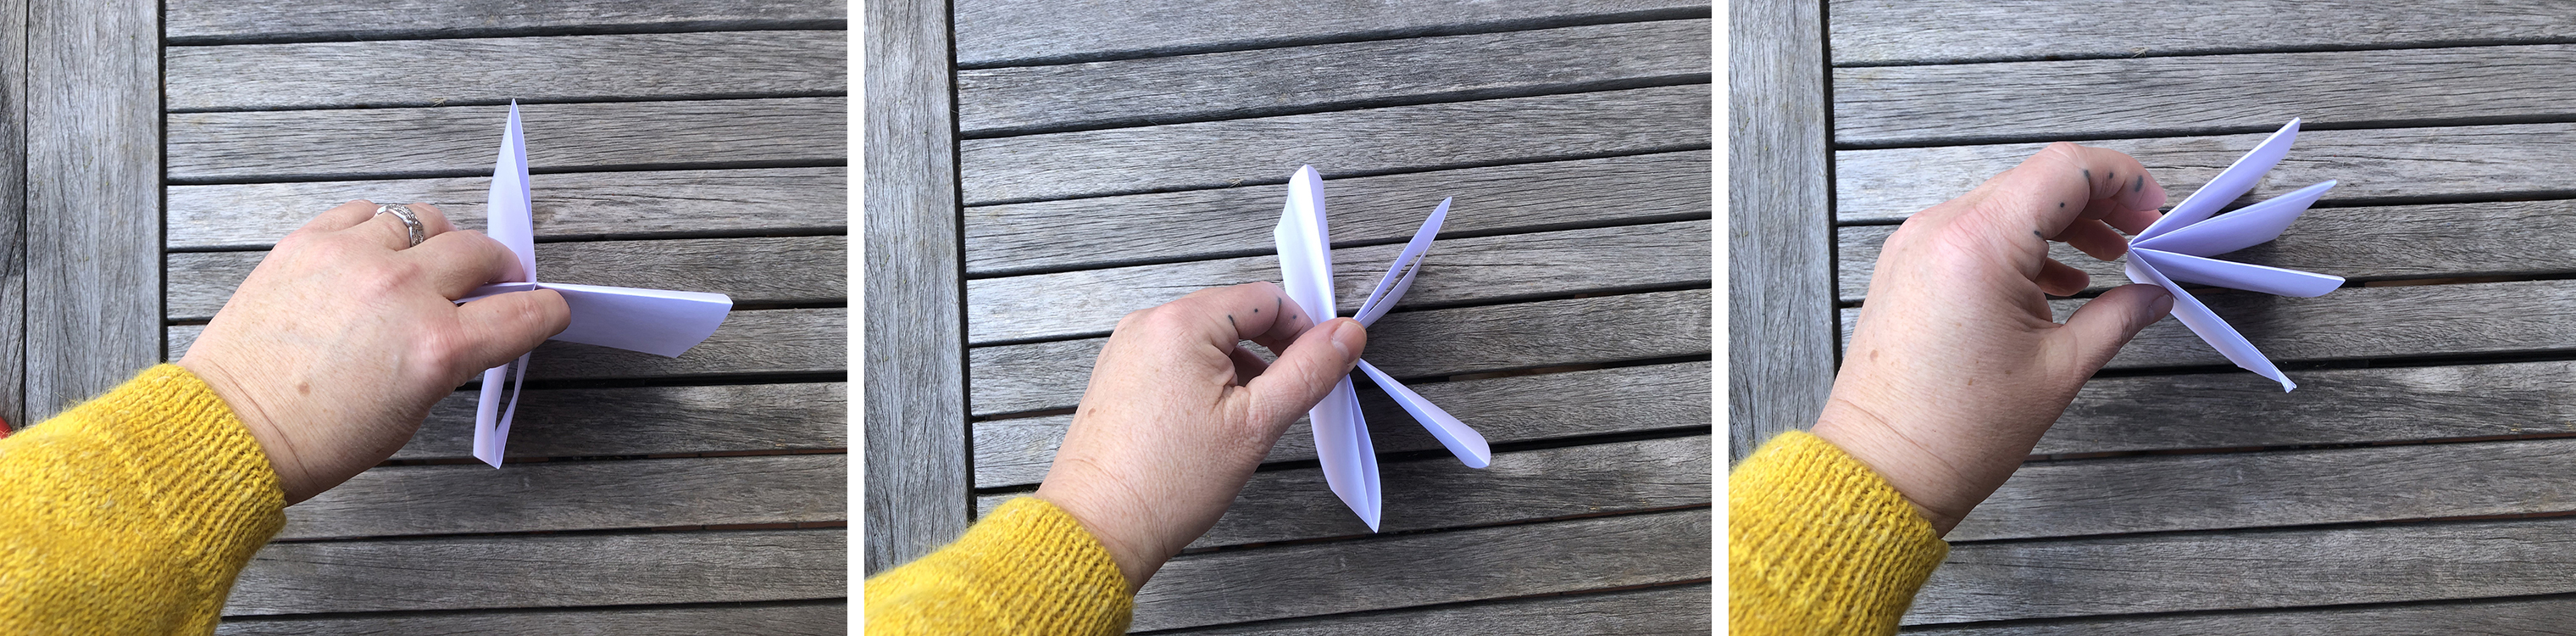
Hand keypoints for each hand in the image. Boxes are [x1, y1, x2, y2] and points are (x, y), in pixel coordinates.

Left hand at [178, 200, 569, 503]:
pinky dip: (383, 229)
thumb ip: (451, 357)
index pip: (523, 312)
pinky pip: (367, 212)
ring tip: (428, 262)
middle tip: (493, 279)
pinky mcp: (310, 241)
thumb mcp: (413, 408)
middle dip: (497, 268)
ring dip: (439, 241)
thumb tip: (471, 322)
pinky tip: (378, 252)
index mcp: (437, 347)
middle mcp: (401, 293)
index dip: (544, 310)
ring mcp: (354, 258)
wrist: (234, 427)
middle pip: (480, 253)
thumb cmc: (317, 435)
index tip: (546, 307)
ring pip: (425, 220)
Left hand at [1036, 282, 1366, 590]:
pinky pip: (1177, 360)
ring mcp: (1127, 349)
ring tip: (1245, 421)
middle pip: (1235, 315)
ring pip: (1207, 340)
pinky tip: (1210, 425)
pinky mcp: (1118, 376)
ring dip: (1240, 369)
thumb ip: (1308, 371)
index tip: (1320, 364)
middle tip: (1285, 400)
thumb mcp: (1256, 424)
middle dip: (1271, 352)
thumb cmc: (1165, 483)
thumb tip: (1345, 335)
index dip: (1304, 329)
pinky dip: (1206, 381)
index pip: (1266, 299)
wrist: (1098, 527)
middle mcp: (1147, 324)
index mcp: (1180, 323)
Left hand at [1812, 143, 2175, 535]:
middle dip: (2097, 202)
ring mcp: (1915, 245)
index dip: (2122, 178)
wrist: (1881, 468)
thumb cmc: (1958, 430)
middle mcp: (1939, 230)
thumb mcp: (2059, 369)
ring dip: (2060, 224)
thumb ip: (2118, 318)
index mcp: (1979, 243)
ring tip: (2108, 260)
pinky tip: (2056, 284)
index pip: (2064, 168)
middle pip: (2035, 181)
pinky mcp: (1906, 267)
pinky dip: (2019, 246)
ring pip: (2004, 205)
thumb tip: (2155, 295)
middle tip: (2140, 237)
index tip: (2154, 208)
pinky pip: (1973, 233)